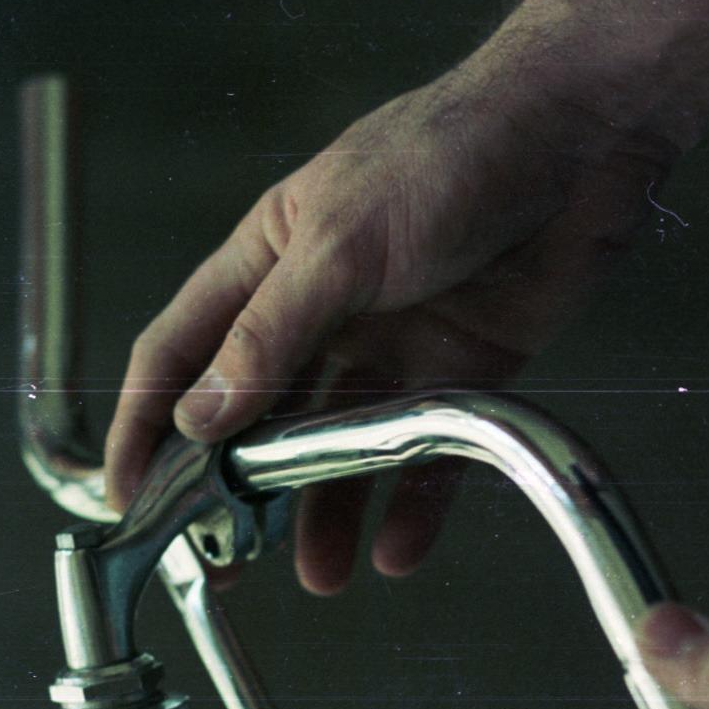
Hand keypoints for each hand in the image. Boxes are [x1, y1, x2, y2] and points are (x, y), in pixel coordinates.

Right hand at [105, 65, 675, 592]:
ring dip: (326, 510)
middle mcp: (322, 309)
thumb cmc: (452, 149)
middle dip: (238, 489)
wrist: (581, 136)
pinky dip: (412, 504)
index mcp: (268, 262)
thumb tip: (199, 418)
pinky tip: (397, 547)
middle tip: (228, 555)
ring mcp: (392, 343)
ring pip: (341, 445)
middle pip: (258, 414)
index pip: (181, 353)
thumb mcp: (341, 242)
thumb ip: (270, 334)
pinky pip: (428, 453)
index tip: (127, 495)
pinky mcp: (462, 368)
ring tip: (321, 572)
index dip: (145, 425)